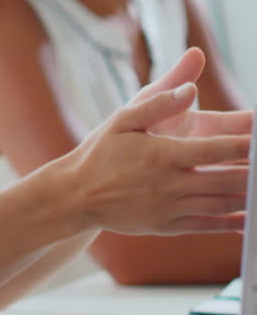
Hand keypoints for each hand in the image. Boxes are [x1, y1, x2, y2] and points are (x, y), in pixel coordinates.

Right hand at [52, 48, 249, 235]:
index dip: (247, 145)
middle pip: (229, 179)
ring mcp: (171, 208)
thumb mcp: (121, 120)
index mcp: (163, 154)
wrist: (76, 196)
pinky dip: (234, 222)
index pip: (218, 149)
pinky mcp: (168, 225)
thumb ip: (158, 103)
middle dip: (255, 172)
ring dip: (249, 196)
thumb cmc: (99, 154)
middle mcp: (171, 184)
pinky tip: (249, 217)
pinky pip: (208, 225)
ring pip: (223, 204)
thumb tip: (190, 89)